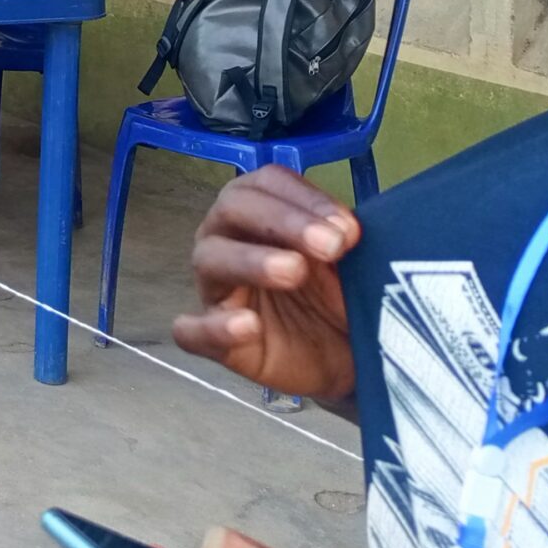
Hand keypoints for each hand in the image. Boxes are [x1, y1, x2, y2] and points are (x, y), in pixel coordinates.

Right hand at [172, 166, 358, 403]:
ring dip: (250, 260)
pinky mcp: (212, 339)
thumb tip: (353, 226)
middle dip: (283, 220)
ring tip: (293, 272)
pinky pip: (193, 331)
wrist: (344, 364)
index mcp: (264, 211)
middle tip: (330, 246)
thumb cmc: (340, 297)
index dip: (306, 198)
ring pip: (210, 259)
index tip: (349, 228)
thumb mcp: (354, 265)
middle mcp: (230, 238)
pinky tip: (247, 326)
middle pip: (233, 207)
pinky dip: (213, 327)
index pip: (269, 183)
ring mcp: (217, 288)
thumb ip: (349, 241)